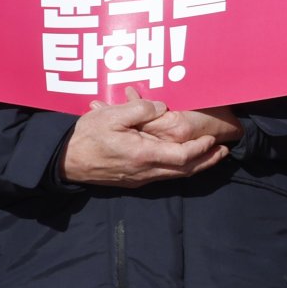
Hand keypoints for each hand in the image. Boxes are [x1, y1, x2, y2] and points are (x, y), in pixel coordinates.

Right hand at [60, 90, 229, 186]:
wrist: (62, 160)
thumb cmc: (86, 136)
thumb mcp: (112, 114)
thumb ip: (140, 108)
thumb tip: (162, 107)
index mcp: (143, 155)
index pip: (182, 157)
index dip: (201, 149)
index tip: (214, 140)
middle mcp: (144, 172)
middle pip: (184, 171)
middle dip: (207, 161)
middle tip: (224, 152)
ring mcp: (137, 179)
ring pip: (174, 176)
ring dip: (195, 166)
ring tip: (211, 156)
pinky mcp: (131, 180)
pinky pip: (162, 177)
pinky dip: (179, 170)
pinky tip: (184, 162)